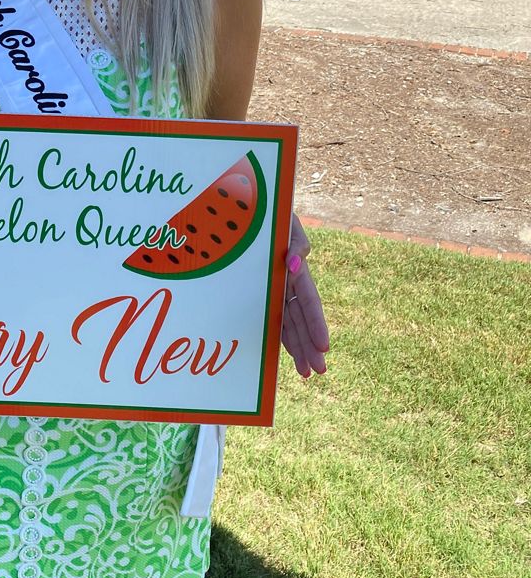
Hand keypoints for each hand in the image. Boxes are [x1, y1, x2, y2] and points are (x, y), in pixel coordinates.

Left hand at [282, 215, 328, 378]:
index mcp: (296, 267)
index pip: (308, 300)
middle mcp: (290, 281)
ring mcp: (279, 287)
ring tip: (307, 372)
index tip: (324, 346)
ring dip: (300, 347)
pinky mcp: (266, 289)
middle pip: (302, 317)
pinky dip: (283, 335)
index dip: (316, 323)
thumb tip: (296, 266)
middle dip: (311, 345)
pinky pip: (276, 316)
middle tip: (319, 371)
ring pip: (290, 321)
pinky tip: (291, 353)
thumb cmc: (273, 212)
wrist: (254, 205)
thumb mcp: (287, 223)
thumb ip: (296, 242)